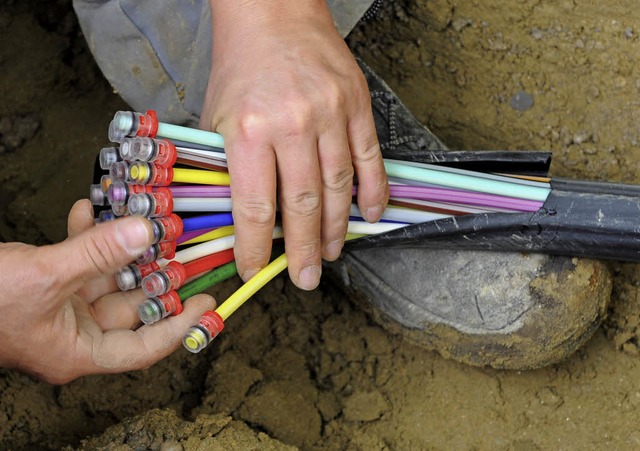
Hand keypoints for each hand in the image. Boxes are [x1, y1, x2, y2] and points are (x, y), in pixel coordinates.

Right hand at [0, 200, 214, 383]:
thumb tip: (146, 231)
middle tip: (181, 248)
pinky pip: (76, 261)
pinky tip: (89, 209)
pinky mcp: (44, 284)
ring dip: (121, 248)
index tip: (207, 301)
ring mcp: (58, 308)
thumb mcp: (44, 276)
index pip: (143, 348)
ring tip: (143, 220)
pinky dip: (85, 236)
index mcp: (76, 352)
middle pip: (129, 307)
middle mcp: (72, 333)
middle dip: (154, 275)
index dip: (180, 325)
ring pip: (105, 278)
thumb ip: (98, 254)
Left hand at [200, 0, 388, 289]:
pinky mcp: (357, 105)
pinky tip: (371, 215)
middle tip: (306, 277)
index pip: (255, 208)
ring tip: (332, 253)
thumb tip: (241, 218)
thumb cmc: (241, 66)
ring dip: (337, 228)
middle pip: (302, 206)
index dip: (256, 248)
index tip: (256, 270)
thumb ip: (227, 167)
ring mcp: (331, 115)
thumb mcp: (216, 118)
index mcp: (248, 130)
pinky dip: (373, 192)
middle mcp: (292, 125)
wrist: (274, 14)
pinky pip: (369, 159)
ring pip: (338, 188)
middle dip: (304, 250)